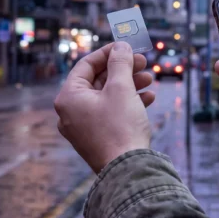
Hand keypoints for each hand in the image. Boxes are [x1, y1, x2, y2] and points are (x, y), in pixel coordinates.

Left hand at [55, 42, 156, 172]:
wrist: (127, 170)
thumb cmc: (120, 127)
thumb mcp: (121, 88)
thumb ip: (120, 63)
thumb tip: (120, 46)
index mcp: (69, 97)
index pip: (86, 65)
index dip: (109, 53)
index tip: (127, 47)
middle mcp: (70, 112)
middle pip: (97, 81)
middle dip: (122, 70)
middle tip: (142, 63)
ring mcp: (82, 127)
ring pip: (106, 97)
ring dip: (128, 85)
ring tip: (149, 80)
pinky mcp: (96, 138)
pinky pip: (110, 113)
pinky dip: (127, 103)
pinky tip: (148, 99)